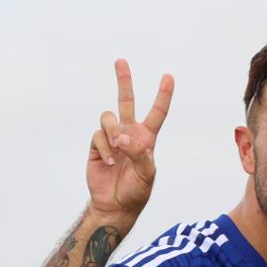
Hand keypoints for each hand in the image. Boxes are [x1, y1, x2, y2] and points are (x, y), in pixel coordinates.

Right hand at [88, 59, 173, 224]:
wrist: (114, 204)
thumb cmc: (135, 191)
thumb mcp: (147, 174)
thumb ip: (139, 153)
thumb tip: (121, 137)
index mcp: (146, 138)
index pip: (157, 113)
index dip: (163, 95)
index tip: (168, 77)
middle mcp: (129, 133)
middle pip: (126, 101)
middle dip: (124, 80)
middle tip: (120, 61)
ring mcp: (111, 138)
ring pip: (108, 117)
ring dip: (112, 132)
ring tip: (117, 151)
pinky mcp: (97, 145)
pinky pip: (98, 135)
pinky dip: (104, 148)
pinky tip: (109, 161)